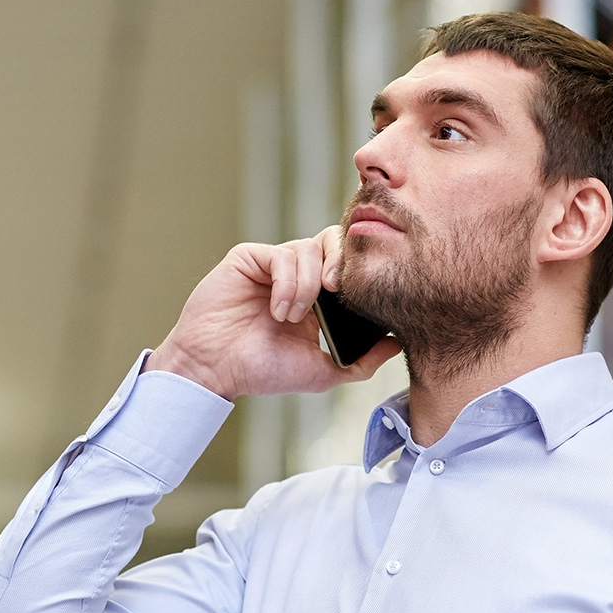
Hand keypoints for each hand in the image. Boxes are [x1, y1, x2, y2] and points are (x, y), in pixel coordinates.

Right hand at [148, 228, 400, 399]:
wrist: (216, 370)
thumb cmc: (262, 371)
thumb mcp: (322, 371)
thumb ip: (362, 361)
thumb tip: (397, 346)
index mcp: (317, 295)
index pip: (347, 265)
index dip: (358, 272)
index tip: (364, 294)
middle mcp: (297, 274)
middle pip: (334, 241)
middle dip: (341, 263)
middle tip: (336, 291)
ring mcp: (273, 264)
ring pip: (309, 250)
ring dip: (306, 287)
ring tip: (289, 318)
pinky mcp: (250, 257)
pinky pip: (282, 254)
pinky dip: (287, 284)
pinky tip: (278, 310)